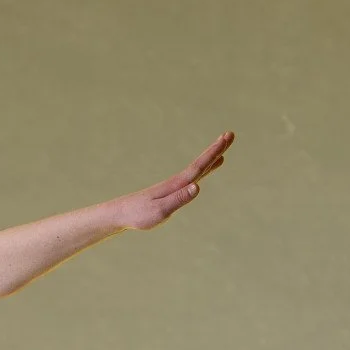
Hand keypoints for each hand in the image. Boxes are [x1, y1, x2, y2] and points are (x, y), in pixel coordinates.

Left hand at [115, 131, 231, 230]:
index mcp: (176, 185)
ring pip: (196, 170)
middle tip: (230, 134)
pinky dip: (199, 173)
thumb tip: (197, 186)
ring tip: (222, 150)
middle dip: (215, 150)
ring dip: (209, 159)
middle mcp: (176, 182)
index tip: (226, 138)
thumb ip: (179, 199)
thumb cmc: (138, 215)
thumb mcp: (160, 211)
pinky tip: (201, 177)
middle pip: (200, 163)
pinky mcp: (169, 193)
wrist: (119, 214)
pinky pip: (189, 179)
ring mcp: (172, 187)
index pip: (199, 166)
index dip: (214, 153)